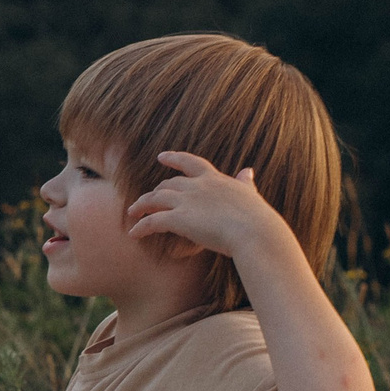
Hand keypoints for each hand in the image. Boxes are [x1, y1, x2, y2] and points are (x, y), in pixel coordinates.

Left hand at [124, 152, 296, 261]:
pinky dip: (140, 227)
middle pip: (168, 184)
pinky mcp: (178, 219)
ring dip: (140, 206)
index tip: (161, 157)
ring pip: (154, 199)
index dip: (174, 158)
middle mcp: (197, 186)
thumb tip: (248, 171)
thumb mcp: (250, 195)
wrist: (255, 232)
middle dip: (156, 191)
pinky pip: (151, 222)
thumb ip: (245, 183)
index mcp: (215, 179)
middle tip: (148, 200)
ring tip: (132, 213)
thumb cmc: (257, 219)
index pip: (191, 163)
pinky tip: (133, 234)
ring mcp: (186, 201)